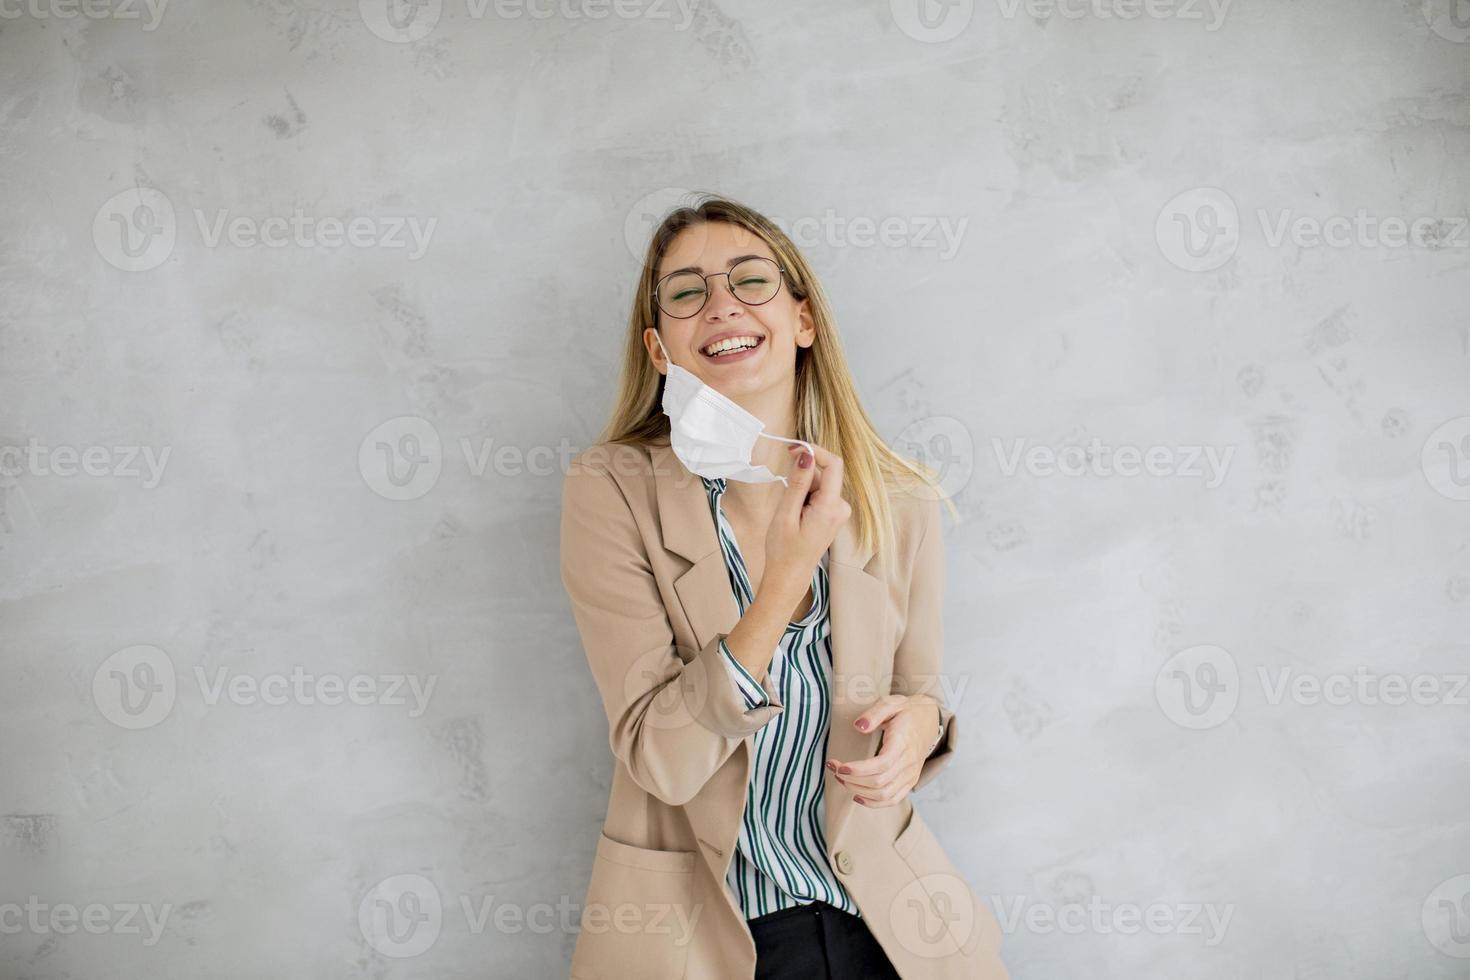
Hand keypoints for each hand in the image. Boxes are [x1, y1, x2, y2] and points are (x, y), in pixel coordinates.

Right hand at [762, 442, 849, 600]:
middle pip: (824, 475)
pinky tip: (795, 515)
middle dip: (802, 477)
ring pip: (820, 485)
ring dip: (802, 490)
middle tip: (784, 495)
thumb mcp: (786, 513)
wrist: (789, 575)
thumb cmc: (784, 549)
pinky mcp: (833, 515)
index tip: (792, 449)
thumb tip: (806, 455)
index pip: (833, 464)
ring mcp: (839, 512)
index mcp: (831, 507)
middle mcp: (841, 508)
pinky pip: (820, 495)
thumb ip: (798, 482)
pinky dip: (805, 497)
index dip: (814, 451)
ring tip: (789, 512)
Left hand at [826, 695, 941, 807]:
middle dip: (852, 779)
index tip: (839, 766)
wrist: (929, 720)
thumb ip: (874, 713)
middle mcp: (909, 762)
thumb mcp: (891, 702)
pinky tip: (857, 796)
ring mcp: (911, 775)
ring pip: (884, 795)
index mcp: (903, 743)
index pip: (881, 764)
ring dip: (858, 791)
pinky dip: (873, 803)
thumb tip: (858, 726)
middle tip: (834, 769)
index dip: (858, 769)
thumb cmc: (906, 711)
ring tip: (841, 779)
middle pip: (879, 782)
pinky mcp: (910, 781)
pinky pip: (893, 800)